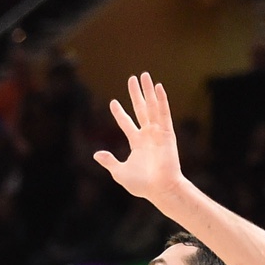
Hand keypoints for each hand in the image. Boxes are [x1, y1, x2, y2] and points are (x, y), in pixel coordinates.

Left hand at [93, 73, 184, 201]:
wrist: (160, 189)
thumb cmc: (142, 185)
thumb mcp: (119, 172)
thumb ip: (109, 161)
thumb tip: (96, 153)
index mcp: (137, 143)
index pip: (127, 123)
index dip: (119, 113)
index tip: (113, 102)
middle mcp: (148, 135)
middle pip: (141, 109)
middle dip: (136, 94)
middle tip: (132, 78)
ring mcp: (158, 133)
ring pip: (152, 107)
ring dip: (148, 91)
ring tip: (144, 75)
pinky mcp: (167, 133)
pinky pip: (164, 113)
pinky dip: (161, 100)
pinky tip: (158, 87)